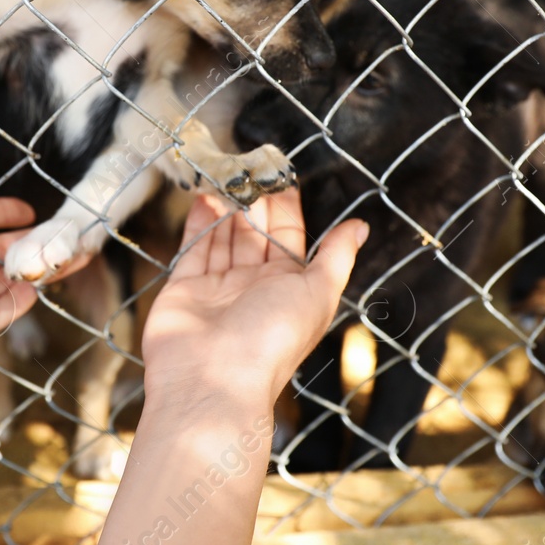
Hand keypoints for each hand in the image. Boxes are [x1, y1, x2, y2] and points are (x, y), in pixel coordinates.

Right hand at [141, 190, 367, 414]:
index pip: (288, 235)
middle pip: (255, 232)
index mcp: (289, 287)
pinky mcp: (184, 288)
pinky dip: (199, 222)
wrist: (212, 381)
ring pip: (224, 236)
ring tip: (225, 171)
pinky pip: (194, 248)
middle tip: (248, 163)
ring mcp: (218, 287)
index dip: (286, 205)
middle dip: (253, 199)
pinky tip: (204, 195)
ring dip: (226, 205)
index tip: (280, 170)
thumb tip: (360, 226)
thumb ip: (336, 256)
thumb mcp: (317, 293)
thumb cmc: (272, 340)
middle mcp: (254, 286)